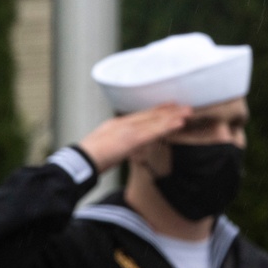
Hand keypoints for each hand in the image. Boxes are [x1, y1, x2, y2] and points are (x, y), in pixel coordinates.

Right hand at [78, 103, 192, 172]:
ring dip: (172, 116)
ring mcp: (126, 129)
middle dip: (168, 111)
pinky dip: (167, 126)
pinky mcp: (131, 138)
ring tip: (188, 112)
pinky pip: (153, 131)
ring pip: (154, 121)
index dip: (156, 111)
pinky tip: (179, 123)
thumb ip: (118, 146)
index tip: (170, 106)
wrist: (79, 162)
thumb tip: (128, 149)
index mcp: (115, 125)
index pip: (140, 116)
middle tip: (185, 106)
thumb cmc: (89, 159)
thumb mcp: (105, 148)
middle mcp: (122, 123)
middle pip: (149, 115)